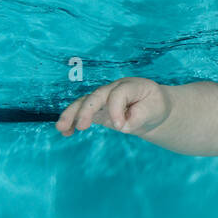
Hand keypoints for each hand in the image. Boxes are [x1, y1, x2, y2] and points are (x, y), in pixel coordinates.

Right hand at [55, 77, 169, 136]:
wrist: (151, 107)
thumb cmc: (154, 106)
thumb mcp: (155, 110)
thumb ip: (140, 116)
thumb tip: (121, 125)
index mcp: (130, 85)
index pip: (118, 94)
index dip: (116, 110)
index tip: (121, 127)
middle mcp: (113, 89)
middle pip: (96, 95)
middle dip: (87, 110)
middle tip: (82, 126)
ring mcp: (103, 98)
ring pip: (84, 103)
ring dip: (71, 114)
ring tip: (62, 128)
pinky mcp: (96, 110)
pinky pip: (80, 113)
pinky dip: (71, 121)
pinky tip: (64, 132)